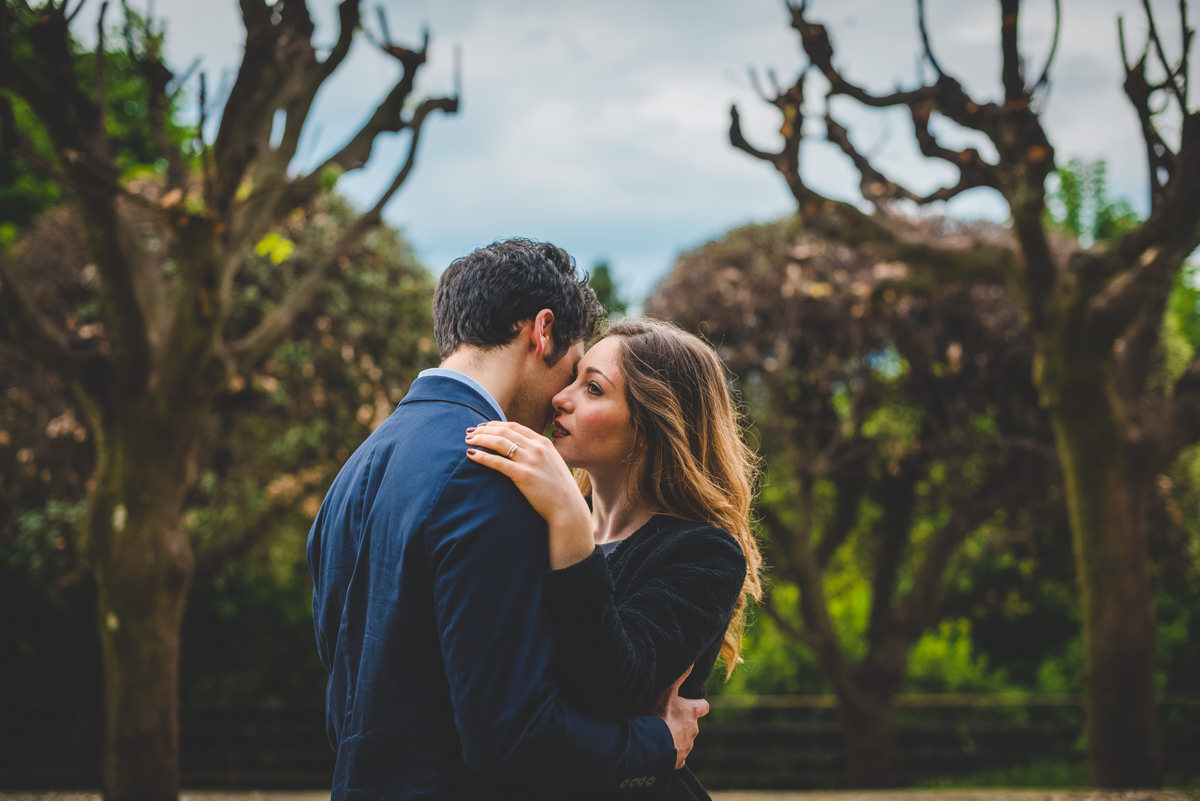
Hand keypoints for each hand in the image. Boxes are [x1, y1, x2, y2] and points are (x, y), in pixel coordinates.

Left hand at [466, 421, 593, 568]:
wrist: (568, 508)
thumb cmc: (558, 489)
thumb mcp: (551, 463)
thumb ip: (538, 453)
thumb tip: (520, 449)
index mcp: (543, 443)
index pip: (514, 427)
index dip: (495, 425)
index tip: (482, 427)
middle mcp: (537, 448)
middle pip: (504, 432)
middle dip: (484, 430)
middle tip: (469, 432)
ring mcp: (531, 461)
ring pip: (500, 443)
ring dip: (481, 439)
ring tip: (468, 441)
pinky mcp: (524, 476)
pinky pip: (498, 462)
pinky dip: (482, 457)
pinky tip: (471, 455)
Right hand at [653, 666, 708, 769]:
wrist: (651, 744)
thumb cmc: (660, 714)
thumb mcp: (667, 690)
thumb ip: (680, 675)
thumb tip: (692, 660)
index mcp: (692, 712)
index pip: (703, 706)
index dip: (698, 704)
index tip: (692, 703)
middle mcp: (694, 730)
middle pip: (693, 724)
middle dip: (684, 722)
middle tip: (668, 718)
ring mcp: (687, 747)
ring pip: (685, 740)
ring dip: (676, 737)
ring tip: (661, 734)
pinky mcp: (679, 761)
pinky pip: (678, 757)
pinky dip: (672, 754)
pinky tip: (661, 750)